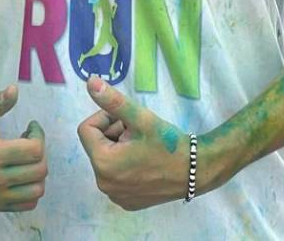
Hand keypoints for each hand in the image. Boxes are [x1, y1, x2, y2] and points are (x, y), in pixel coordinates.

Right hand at [0, 85, 46, 211]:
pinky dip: (31, 188)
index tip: (31, 126)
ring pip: (37, 190)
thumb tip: (14, 90)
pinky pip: (29, 203)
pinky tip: (22, 172)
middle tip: (30, 140)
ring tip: (26, 157)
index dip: (38, 134)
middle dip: (40, 151)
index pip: (34, 150)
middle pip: (39, 170)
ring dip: (38, 171)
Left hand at [77, 77, 187, 210]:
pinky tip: (146, 163)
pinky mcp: (127, 202)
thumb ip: (113, 101)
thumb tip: (90, 81)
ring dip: (120, 148)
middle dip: (114, 133)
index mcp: (102, 163)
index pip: (87, 129)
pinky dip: (126, 165)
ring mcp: (115, 196)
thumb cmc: (168, 143)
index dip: (105, 118)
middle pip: (97, 144)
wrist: (197, 171)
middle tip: (138, 133)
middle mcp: (103, 184)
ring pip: (106, 159)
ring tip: (143, 147)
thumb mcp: (140, 118)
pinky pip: (116, 176)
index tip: (127, 120)